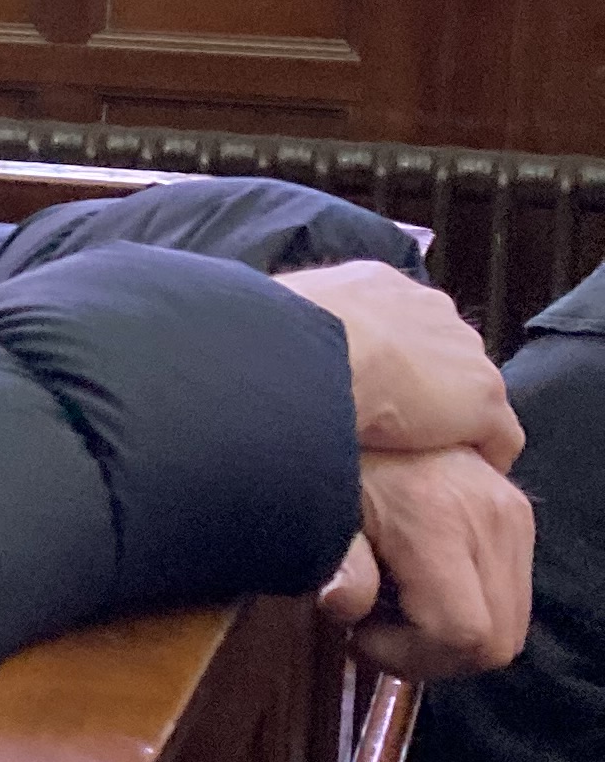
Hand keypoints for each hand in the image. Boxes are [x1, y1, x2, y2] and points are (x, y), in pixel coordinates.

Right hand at [277, 259, 522, 470]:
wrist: (314, 355)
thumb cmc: (280, 338)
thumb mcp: (276, 320)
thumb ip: (287, 329)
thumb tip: (261, 346)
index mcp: (379, 284)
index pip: (399, 320)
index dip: (390, 356)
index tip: (372, 384)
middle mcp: (430, 308)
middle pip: (444, 350)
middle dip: (427, 383)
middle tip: (397, 423)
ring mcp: (464, 353)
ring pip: (471, 391)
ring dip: (453, 418)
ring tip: (427, 454)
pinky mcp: (483, 401)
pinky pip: (500, 435)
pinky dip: (486, 455)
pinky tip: (462, 477)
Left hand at [315, 445, 533, 678]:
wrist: (365, 399)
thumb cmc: (338, 462)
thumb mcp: (324, 514)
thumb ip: (338, 566)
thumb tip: (343, 606)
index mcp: (440, 522)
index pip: (462, 633)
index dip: (411, 657)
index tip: (361, 636)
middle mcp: (492, 519)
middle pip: (497, 641)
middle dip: (435, 658)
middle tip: (380, 634)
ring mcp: (514, 515)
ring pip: (512, 626)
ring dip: (456, 638)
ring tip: (399, 610)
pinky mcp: (520, 514)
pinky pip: (513, 595)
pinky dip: (475, 612)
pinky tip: (425, 590)